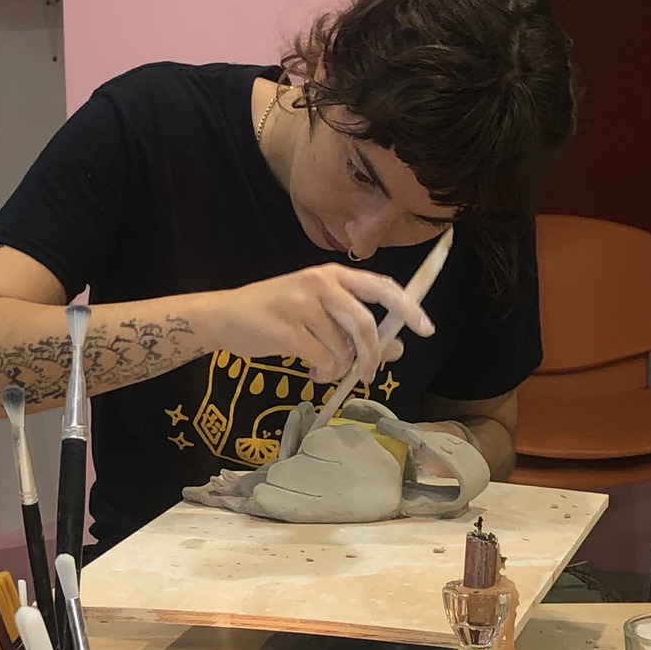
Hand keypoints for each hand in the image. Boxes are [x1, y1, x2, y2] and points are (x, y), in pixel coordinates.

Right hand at [201, 265, 434, 383]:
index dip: (408, 307)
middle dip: (371, 356)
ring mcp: (302, 304)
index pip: (382, 287)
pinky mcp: (286, 328)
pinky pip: (322, 360)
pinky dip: (322, 373)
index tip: (426, 328)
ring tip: (323, 369)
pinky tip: (310, 370)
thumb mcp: (317, 311)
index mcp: (333, 274)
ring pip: (342, 348)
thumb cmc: (274, 314)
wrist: (224, 317)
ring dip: (338, 368)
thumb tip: (396, 348)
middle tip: (368, 375)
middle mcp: (320, 283)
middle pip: (365, 324)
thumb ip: (354, 327)